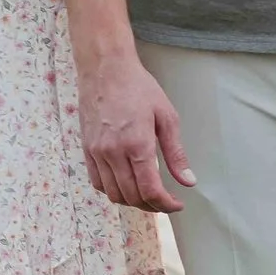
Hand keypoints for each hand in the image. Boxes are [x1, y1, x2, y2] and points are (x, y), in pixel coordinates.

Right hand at [79, 52, 193, 212]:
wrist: (105, 68)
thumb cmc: (138, 88)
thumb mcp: (166, 117)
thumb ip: (176, 153)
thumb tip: (188, 181)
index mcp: (137, 144)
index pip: (150, 190)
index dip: (165, 204)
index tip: (177, 204)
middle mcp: (114, 152)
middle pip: (131, 196)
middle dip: (151, 206)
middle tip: (165, 201)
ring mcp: (97, 152)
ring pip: (113, 194)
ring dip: (132, 201)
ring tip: (147, 195)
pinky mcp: (87, 149)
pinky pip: (97, 182)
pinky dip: (113, 191)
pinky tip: (126, 184)